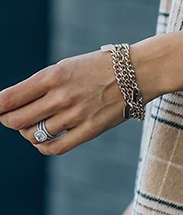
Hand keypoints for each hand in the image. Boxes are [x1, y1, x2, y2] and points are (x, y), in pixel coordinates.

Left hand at [0, 49, 126, 154]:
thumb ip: (41, 84)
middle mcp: (61, 96)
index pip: (9, 98)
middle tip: (9, 119)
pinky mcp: (89, 130)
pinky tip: (43, 142)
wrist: (137, 72)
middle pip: (17, 120)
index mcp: (53, 76)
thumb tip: (13, 104)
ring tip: (31, 127)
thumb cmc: (99, 67)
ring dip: (27, 133)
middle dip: (8, 121)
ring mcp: (75, 115)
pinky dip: (43, 147)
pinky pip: (55, 147)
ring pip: (34, 135)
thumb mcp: (67, 66)